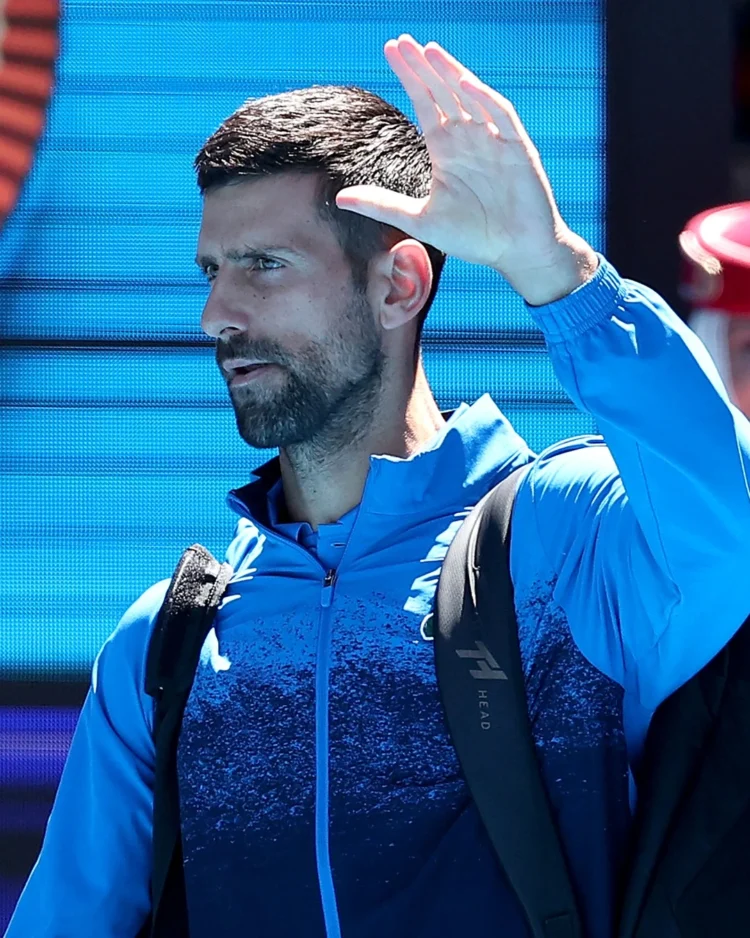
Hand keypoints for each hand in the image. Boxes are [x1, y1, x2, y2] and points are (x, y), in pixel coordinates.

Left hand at [335, 35, 597, 303]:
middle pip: (443, 93)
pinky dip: (484, 99)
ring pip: (470, 97)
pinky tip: (464, 82)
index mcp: (446, 150)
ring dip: (450, 73)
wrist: (516, 253)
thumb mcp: (420, 221)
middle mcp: (468, 138)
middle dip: (423, 68)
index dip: (409, 78)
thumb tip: (339, 198)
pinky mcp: (518, 149)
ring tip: (428, 50)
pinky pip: (501, 116)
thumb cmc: (473, 237)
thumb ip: (382, 205)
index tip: (390, 52)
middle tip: (401, 42)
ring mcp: (494, 140)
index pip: (424, 104)